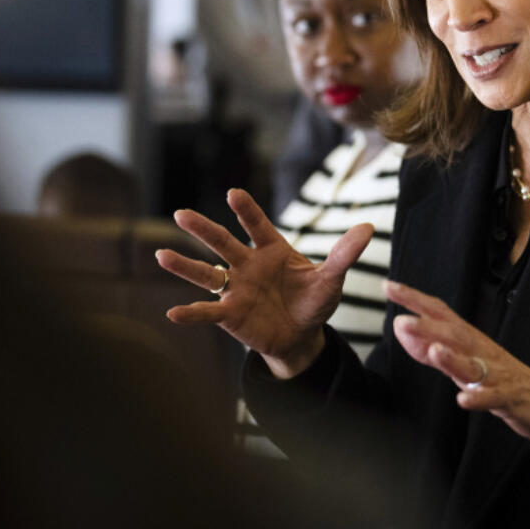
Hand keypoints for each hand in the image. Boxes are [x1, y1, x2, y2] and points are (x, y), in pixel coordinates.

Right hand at [155, 188, 373, 378]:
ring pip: (206, 274)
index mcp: (272, 249)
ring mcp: (235, 289)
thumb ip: (344, 254)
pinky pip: (208, 312)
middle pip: (222, 243)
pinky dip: (191, 313)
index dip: (247, 210)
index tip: (233, 193)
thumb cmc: (313, 301)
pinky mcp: (229, 314)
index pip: (257, 225)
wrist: (302, 335)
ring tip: (160, 255)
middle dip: (203, 229)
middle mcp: (247, 264)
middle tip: (181, 214)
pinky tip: (171, 314)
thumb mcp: (332, 278)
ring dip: (184, 266)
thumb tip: (368, 228)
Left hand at [385, 281, 529, 441]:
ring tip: (433, 351)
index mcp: (469, 340)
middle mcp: (481, 351)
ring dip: (451, 358)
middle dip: (427, 327)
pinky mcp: (509, 397)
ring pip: (472, 364)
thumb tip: (401, 329)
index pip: (440, 313)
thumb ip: (431, 349)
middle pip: (454, 334)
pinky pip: (493, 396)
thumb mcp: (462, 362)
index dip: (415, 300)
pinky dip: (478, 397)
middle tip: (401, 321)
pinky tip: (463, 398)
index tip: (390, 287)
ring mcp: (496, 373)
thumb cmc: (501, 377)